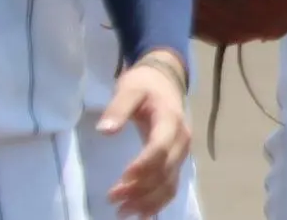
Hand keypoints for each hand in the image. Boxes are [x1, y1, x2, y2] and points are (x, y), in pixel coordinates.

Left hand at [98, 51, 191, 217]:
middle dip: (139, 188)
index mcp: (170, 121)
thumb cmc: (145, 84)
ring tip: (122, 211)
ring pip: (169, 183)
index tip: (121, 179)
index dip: (142, 166)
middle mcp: (181, 141)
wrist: (165, 80)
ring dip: (147, 200)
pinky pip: (171, 185)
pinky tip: (141, 213)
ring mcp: (181, 153)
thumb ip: (118, 108)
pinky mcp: (176, 160)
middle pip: (164, 171)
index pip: (159, 149)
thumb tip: (105, 131)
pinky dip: (158, 202)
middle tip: (112, 198)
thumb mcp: (129, 88)